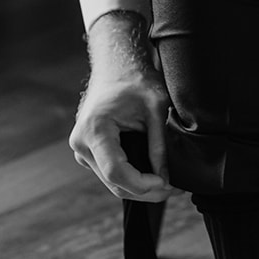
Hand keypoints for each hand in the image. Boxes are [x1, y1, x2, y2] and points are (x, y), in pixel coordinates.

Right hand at [69, 11, 172, 201]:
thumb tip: (166, 178)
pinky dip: (132, 180)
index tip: (167, 183)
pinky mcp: (89, 152)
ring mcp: (82, 149)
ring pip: (113, 183)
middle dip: (147, 191)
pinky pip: (111, 174)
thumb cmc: (135, 81)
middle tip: (177, 189)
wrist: (117, 68)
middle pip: (115, 183)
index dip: (143, 184)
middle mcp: (81, 143)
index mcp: (95, 129)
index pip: (116, 172)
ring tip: (171, 185)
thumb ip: (159, 144)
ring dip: (141, 189)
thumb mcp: (155, 109)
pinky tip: (155, 177)